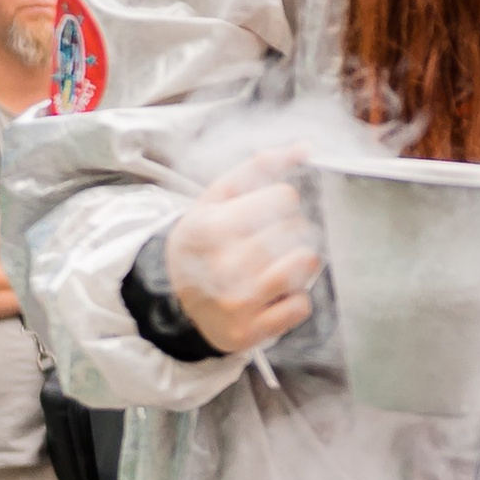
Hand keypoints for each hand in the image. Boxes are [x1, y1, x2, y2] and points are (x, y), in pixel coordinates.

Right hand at [164, 150, 320, 356]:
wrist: (174, 301)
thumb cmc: (203, 244)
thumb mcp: (216, 199)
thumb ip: (258, 168)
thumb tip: (305, 147)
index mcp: (210, 227)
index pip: (284, 197)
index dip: (282, 200)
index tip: (268, 210)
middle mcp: (222, 265)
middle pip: (298, 230)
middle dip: (292, 230)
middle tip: (271, 239)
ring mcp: (237, 303)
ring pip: (306, 264)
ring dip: (300, 261)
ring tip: (279, 263)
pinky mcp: (251, 332)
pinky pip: (301, 306)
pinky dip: (295, 298)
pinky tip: (275, 294)